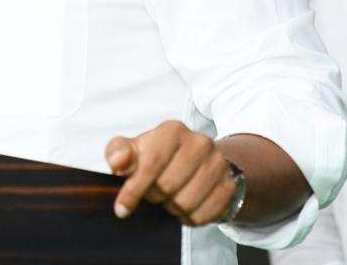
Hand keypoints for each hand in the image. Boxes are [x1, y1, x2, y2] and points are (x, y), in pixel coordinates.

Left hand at [105, 120, 235, 225]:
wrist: (199, 160)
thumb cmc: (159, 154)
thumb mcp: (136, 149)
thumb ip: (119, 151)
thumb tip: (117, 163)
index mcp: (172, 130)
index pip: (151, 163)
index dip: (134, 189)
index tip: (121, 209)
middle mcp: (199, 142)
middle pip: (167, 187)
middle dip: (154, 196)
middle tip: (154, 193)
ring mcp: (218, 164)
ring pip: (185, 203)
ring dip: (172, 208)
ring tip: (169, 199)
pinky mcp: (229, 185)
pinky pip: (203, 215)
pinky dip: (190, 217)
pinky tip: (186, 206)